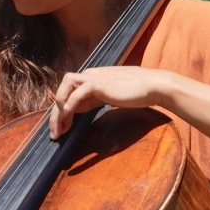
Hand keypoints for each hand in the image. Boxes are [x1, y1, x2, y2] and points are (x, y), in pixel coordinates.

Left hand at [49, 66, 173, 138]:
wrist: (154, 86)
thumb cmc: (137, 92)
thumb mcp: (112, 96)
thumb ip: (98, 99)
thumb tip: (87, 108)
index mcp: (93, 79)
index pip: (69, 93)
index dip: (63, 112)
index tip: (63, 129)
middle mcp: (90, 75)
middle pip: (63, 90)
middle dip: (56, 113)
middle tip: (55, 134)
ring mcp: (93, 78)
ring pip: (65, 88)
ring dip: (59, 109)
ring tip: (61, 127)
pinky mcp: (98, 84)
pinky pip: (77, 94)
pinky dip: (70, 105)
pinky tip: (69, 118)